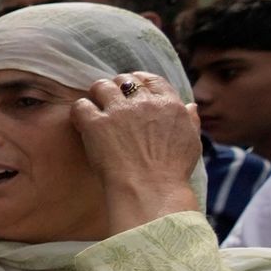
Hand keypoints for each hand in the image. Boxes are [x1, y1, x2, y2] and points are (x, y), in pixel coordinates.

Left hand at [73, 70, 203, 225]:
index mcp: (169, 105)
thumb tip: (190, 105)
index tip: (130, 90)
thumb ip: (190, 120)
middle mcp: (144, 103)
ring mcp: (119, 112)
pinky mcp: (96, 124)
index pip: (151, 80)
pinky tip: (82, 123)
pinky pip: (81, 105)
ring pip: (101, 86)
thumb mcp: (191, 143)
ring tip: (95, 109)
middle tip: (110, 102)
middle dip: (116, 88)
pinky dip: (79, 112)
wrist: (151, 190)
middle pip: (124, 80)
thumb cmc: (172, 173)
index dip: (139, 82)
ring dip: (96, 95)